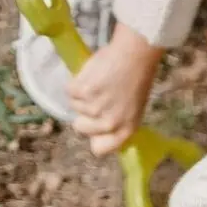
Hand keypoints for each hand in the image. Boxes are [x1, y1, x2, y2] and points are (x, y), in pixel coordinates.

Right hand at [69, 23, 163, 156]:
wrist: (134, 57)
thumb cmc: (137, 81)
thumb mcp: (133, 110)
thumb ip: (117, 123)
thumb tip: (100, 130)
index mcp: (124, 131)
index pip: (99, 149)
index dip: (94, 137)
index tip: (94, 128)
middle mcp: (109, 124)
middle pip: (80, 128)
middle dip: (82, 114)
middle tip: (94, 99)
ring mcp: (94, 108)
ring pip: (74, 106)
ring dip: (81, 95)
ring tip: (97, 83)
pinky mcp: (82, 91)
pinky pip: (69, 91)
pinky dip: (75, 82)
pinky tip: (90, 76)